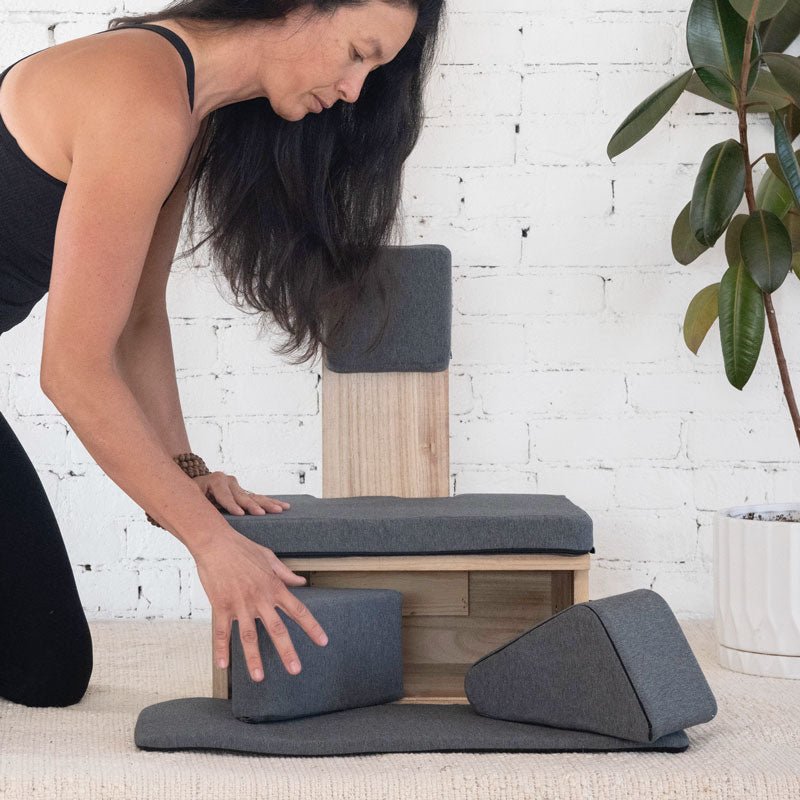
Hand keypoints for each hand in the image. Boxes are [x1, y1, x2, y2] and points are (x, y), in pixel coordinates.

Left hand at [192, 471, 290, 516]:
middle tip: (261, 513)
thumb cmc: (193, 494)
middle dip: (252, 505)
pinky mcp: (245, 493)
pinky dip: (271, 502)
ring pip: (254, 496)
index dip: (231, 505)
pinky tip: (284, 506)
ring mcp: (238, 487)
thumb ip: (199, 507)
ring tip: (279, 509)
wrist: (196, 483)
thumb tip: (202, 524)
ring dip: (268, 504)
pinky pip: (259, 498)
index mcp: (215, 481)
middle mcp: (229, 482)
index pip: (223, 495)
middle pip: (242, 496)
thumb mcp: (191, 497)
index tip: (240, 513)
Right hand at [192, 527, 328, 679]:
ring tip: (259, 677)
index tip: (322, 641)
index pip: (298, 610)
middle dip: (287, 650)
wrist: (215, 542)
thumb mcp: (269, 557)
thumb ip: (285, 573)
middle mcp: (260, 598)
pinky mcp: (221, 606)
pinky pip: (221, 631)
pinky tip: (223, 664)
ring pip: (249, 636)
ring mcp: (240, 604)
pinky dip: (221, 648)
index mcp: (274, 587)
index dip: (312, 626)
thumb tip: (301, 582)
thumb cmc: (243, 548)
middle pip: (277, 629)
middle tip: (295, 670)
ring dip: (254, 658)